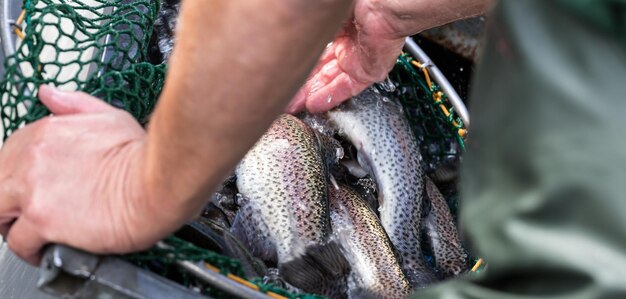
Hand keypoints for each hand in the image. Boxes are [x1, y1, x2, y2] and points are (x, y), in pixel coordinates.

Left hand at [0, 86, 175, 264]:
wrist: (160, 181)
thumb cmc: (143, 154)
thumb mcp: (110, 117)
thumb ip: (74, 105)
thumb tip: (49, 94)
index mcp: (46, 133)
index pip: (10, 155)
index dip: (19, 176)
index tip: (32, 189)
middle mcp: (32, 159)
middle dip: (9, 201)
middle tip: (29, 214)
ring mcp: (34, 190)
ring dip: (13, 226)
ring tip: (35, 236)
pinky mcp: (43, 220)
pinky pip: (18, 242)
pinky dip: (30, 250)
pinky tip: (45, 251)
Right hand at [287, 0, 492, 112]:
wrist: (382, 6)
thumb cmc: (358, 4)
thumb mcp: (326, 19)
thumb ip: (311, 32)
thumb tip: (294, 41)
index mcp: (338, 28)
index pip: (316, 53)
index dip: (300, 64)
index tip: (286, 74)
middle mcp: (348, 44)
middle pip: (321, 70)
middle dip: (302, 84)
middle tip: (286, 96)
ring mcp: (358, 59)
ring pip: (330, 81)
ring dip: (311, 94)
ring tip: (294, 106)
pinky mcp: (368, 72)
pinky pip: (346, 88)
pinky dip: (329, 98)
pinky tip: (313, 106)